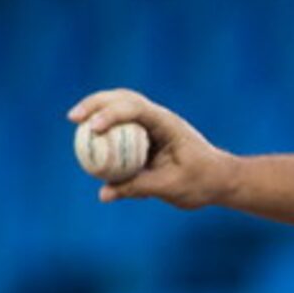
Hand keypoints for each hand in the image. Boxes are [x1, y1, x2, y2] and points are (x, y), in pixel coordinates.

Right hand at [67, 89, 235, 209]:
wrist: (221, 180)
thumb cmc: (202, 182)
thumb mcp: (170, 187)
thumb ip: (137, 188)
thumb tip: (103, 194)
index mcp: (167, 124)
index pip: (135, 109)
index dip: (111, 115)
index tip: (93, 129)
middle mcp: (158, 118)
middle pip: (122, 98)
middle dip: (95, 104)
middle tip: (73, 118)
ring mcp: (153, 124)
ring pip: (120, 106)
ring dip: (97, 109)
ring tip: (75, 120)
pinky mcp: (148, 134)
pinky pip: (122, 126)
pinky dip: (105, 128)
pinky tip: (89, 138)